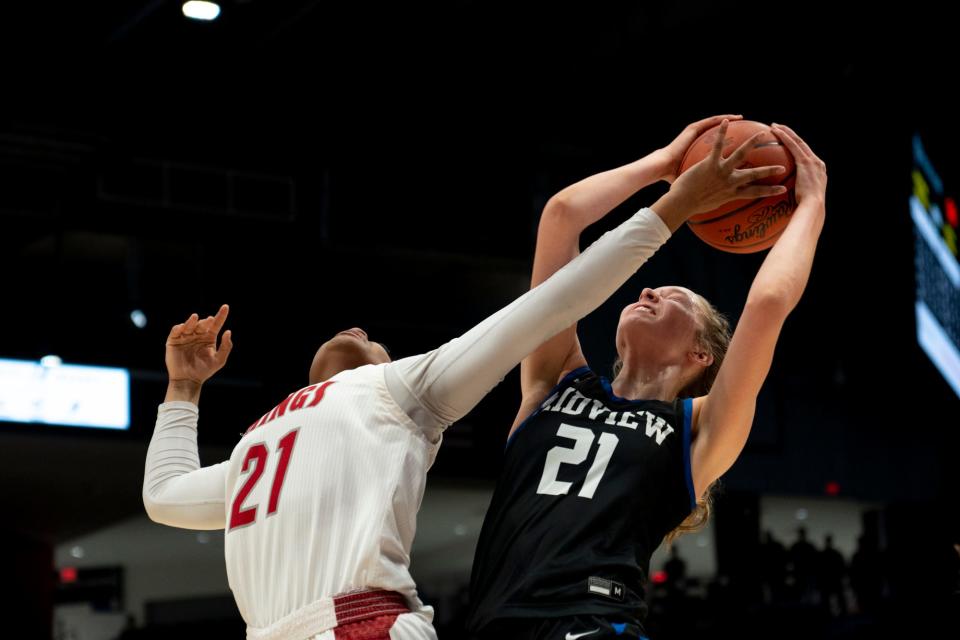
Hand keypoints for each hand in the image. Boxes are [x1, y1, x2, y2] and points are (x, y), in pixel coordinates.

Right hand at [165, 304, 232, 386]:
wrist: (188, 380)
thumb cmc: (205, 370)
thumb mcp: (219, 360)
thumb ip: (226, 346)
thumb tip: (228, 331)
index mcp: (208, 338)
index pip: (215, 324)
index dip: (220, 315)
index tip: (226, 307)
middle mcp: (197, 335)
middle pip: (202, 324)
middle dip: (205, 322)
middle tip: (209, 320)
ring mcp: (185, 337)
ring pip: (189, 325)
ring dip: (191, 321)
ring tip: (195, 317)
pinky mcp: (174, 341)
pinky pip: (175, 332)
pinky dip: (178, 328)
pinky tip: (182, 327)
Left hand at [653, 119, 788, 225]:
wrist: (681, 203)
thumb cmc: (693, 206)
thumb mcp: (711, 204)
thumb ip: (721, 198)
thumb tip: (725, 199)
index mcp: (731, 193)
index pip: (755, 193)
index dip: (770, 191)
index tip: (783, 190)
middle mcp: (730, 183)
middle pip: (754, 175)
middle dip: (770, 170)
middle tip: (784, 166)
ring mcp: (721, 172)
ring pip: (740, 155)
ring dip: (752, 143)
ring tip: (762, 134)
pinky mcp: (710, 164)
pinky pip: (717, 146)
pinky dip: (721, 132)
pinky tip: (726, 121)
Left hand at [771, 123, 826, 206]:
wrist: (813, 208)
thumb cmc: (806, 209)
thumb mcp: (803, 199)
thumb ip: (797, 192)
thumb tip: (784, 196)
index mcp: (819, 170)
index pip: (806, 154)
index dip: (796, 145)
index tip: (787, 140)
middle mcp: (818, 163)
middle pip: (802, 144)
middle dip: (791, 134)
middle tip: (779, 127)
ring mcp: (812, 161)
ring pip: (798, 141)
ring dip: (786, 132)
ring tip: (774, 126)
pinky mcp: (805, 162)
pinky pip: (792, 146)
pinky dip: (784, 137)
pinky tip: (775, 131)